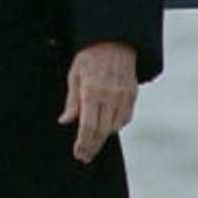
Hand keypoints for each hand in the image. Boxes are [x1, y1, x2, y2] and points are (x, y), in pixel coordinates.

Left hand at [58, 41, 137, 163]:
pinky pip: (125, 119)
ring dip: (103, 138)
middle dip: (92, 147)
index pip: (88, 126)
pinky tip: (107, 127)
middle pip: (102, 132)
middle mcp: (109, 96)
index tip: (78, 153)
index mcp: (92, 90)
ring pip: (114, 128)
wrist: (115, 40)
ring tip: (92, 143)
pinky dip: (115, 125)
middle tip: (84, 157)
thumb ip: (72, 100)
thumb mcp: (75, 73)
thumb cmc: (90, 55)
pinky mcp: (132, 95)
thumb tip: (65, 121)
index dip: (83, 143)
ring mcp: (123, 97)